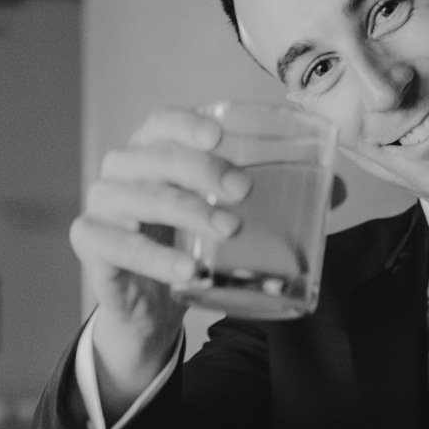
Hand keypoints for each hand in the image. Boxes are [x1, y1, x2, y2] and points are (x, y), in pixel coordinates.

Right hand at [69, 107, 249, 411]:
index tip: (221, 136)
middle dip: (202, 170)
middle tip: (243, 193)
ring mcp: (101, 206)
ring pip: (139, 197)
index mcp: (152, 151)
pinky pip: (117, 244)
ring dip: (186, 210)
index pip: (161, 121)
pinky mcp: (90, 243)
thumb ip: (279, 196)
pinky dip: (155, 257)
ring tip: (227, 230)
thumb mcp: (228, 215)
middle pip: (155, 156)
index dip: (187, 123)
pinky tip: (189, 271)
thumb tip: (338, 189)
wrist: (152, 306)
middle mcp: (121, 171)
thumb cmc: (191, 244)